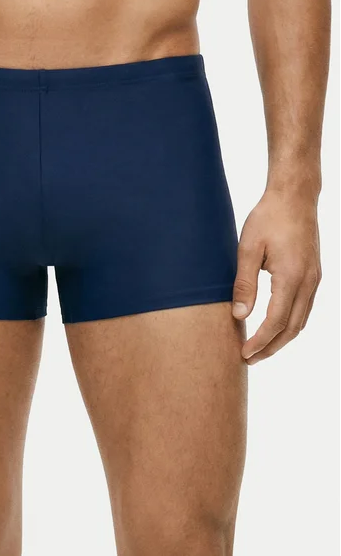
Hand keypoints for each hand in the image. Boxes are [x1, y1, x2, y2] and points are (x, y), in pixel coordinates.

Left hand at [232, 190, 320, 364]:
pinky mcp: (314, 273)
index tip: (244, 353)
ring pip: (301, 320)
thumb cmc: (268, 217)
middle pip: (292, 328)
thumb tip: (239, 315)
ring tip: (260, 348)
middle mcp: (308, 281)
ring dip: (281, 337)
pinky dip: (290, 323)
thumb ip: (244, 283)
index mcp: (292, 276)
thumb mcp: (248, 248)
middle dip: (271, 347)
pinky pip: (304, 307)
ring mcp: (315, 278)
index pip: (276, 321)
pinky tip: (274, 326)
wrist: (294, 196)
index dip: (261, 341)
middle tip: (249, 359)